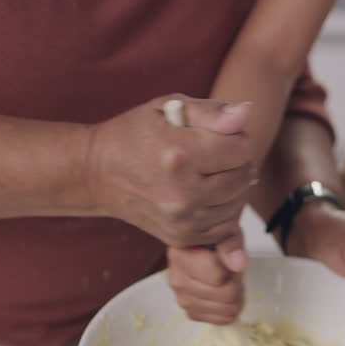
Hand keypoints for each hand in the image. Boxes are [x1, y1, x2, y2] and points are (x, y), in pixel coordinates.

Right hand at [88, 95, 254, 249]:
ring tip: (208, 173)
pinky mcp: (181, 237)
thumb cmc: (133, 136)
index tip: (216, 135)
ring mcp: (182, 220)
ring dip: (232, 186)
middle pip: (244, 176)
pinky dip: (223, 210)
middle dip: (236, 161)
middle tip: (213, 154)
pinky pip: (226, 226)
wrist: (97, 174)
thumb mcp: (168, 108)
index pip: (242, 148)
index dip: (235, 137)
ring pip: (238, 202)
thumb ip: (212, 111)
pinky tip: (206, 195)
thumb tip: (247, 112)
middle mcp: (182, 193)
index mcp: (180, 154)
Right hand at [167, 243, 247, 323]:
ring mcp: (182, 298)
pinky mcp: (190, 311)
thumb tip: (237, 264)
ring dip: (235, 298)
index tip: (229, 258)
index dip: (232, 268)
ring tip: (228, 283)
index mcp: (181, 257)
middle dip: (237, 283)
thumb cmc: (211, 241)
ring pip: (226, 309)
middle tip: (232, 273)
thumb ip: (231, 244)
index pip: (218, 275)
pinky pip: (220, 320)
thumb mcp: (225, 231)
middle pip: (226, 294)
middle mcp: (177, 280)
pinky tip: (224, 297)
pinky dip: (228, 310)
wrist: (199, 250)